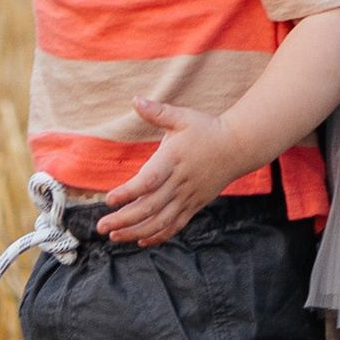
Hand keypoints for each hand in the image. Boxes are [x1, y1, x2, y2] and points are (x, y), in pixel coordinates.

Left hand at [99, 96, 250, 244]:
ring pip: (160, 221)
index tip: (108, 200)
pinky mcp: (194, 206)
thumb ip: (157, 112)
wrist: (238, 146)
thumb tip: (135, 100)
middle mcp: (179, 182)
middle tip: (101, 226)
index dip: (128, 192)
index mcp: (173, 159)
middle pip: (149, 207)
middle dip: (123, 219)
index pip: (148, 181)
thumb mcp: (183, 117)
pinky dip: (157, 236)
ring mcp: (188, 197)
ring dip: (135, 232)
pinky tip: (140, 240)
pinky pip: (175, 226)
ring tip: (114, 236)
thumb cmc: (207, 129)